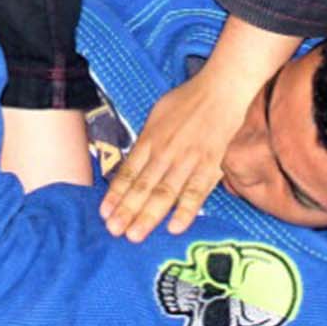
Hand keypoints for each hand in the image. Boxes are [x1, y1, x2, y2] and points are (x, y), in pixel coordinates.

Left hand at [99, 60, 257, 241]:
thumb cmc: (189, 100)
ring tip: (135, 235)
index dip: (116, 193)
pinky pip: (196, 192)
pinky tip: (174, 227)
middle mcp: (165, 153)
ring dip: (148, 216)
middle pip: (142, 187)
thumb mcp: (158, 113)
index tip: (105, 213)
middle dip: (126, 210)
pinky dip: (185, 211)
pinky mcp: (210, 167)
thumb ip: (147, 139)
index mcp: (150, 139)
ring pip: (164, 193)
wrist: (221, 91)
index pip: (129, 171)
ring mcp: (187, 161)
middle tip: (114, 231)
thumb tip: (136, 158)